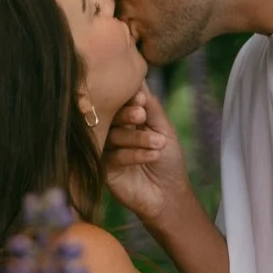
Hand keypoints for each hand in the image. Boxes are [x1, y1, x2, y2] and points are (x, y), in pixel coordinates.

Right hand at [103, 87, 190, 225]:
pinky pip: (114, 157)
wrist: (168, 195)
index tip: (140, 99)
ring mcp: (106, 150)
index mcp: (126, 120)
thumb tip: (140, 77)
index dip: (129, 99)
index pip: (121, 103)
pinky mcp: (103, 169)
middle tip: (141, 116)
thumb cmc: (168, 161)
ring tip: (159, 143)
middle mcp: (114, 132)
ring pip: (114, 136)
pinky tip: (152, 156)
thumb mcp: (165, 130)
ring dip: (137, 138)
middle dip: (128, 115)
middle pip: (112, 117)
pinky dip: (134, 154)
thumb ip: (152, 107)